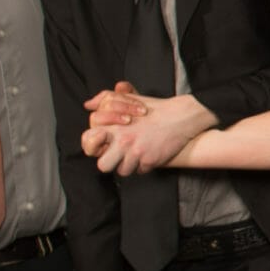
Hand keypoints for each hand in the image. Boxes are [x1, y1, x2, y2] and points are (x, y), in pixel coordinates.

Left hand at [81, 85, 213, 174]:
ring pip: (122, 171)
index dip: (93, 147)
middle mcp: (124, 141)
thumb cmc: (155, 108)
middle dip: (110, 162)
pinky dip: (144, 165)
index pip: (89, 143)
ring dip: (128, 165)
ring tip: (136, 155)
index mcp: (115, 127)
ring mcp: (137, 153)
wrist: (181, 116)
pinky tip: (149, 154)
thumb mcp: (128, 99)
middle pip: (103, 165)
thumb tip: (89, 104)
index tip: (102, 145)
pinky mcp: (150, 161)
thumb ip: (106, 100)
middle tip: (118, 156)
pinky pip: (140, 171)